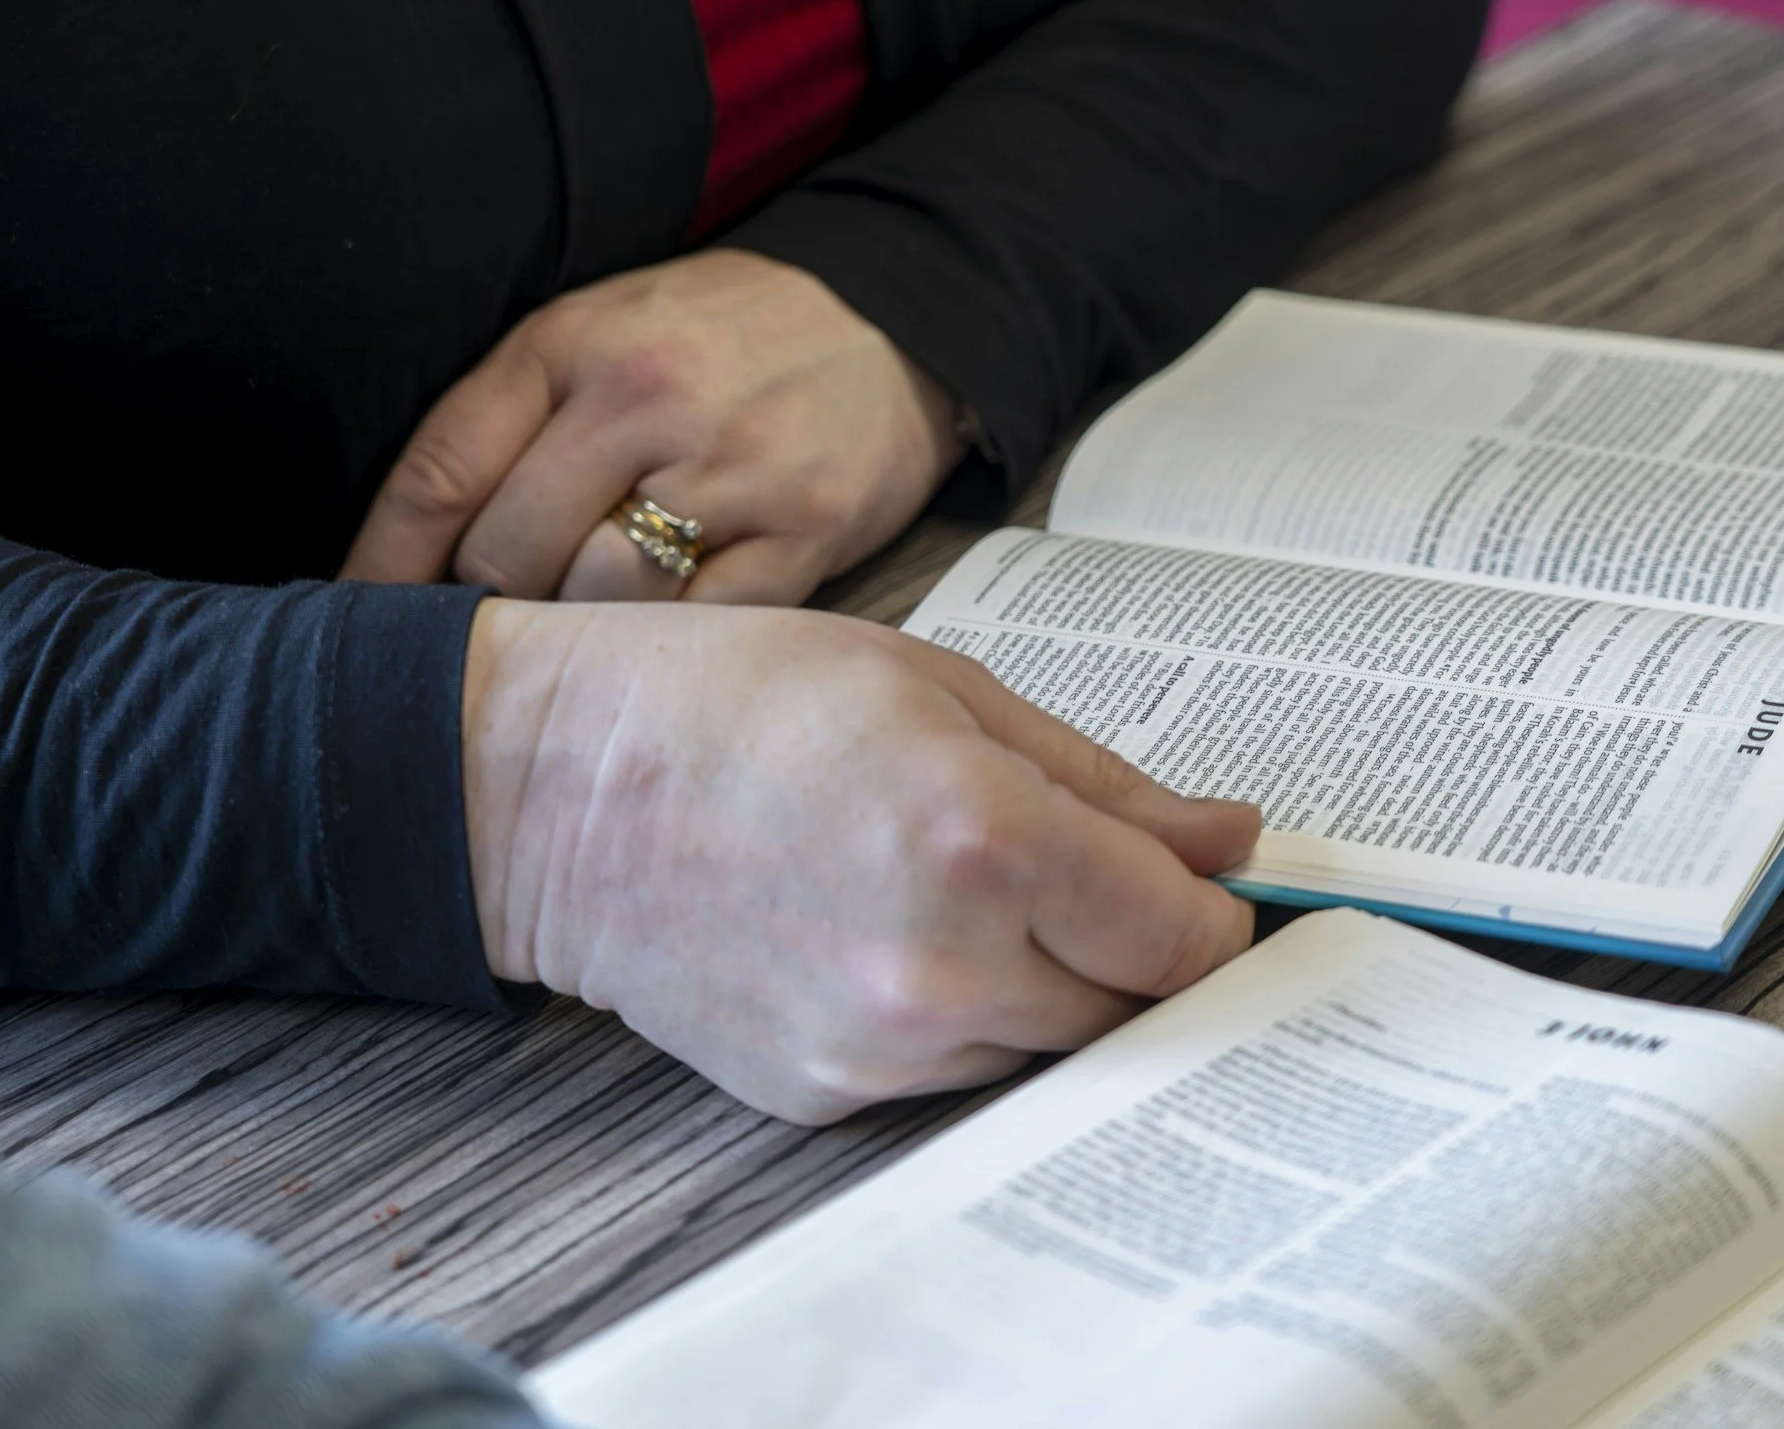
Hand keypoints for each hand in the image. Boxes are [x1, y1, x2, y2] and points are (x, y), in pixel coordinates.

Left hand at [343, 249, 964, 605]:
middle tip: (496, 634)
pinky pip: (701, 628)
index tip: (351, 623)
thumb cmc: (730, 337)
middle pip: (508, 554)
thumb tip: (421, 553)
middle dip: (488, 608)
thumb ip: (517, 417)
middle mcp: (647, 399)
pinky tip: (667, 643)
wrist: (899, 321)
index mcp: (576, 342)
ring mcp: (731, 468)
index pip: (439, 471)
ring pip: (598, 599)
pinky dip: (671, 648)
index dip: (381, 565)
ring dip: (580, 632)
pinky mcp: (805, 531)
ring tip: (588, 637)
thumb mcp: (608, 328)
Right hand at [460, 600, 1261, 1123]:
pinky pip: (950, 1071)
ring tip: (968, 889)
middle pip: (1131, 1011)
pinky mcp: (825, 1093)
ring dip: (1050, 984)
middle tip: (1098, 880)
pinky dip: (960, 1016)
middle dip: (1138, 951)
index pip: (1183, 938)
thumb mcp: (944, 690)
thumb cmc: (741, 702)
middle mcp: (944, 969)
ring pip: (1046, 1049)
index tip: (1206, 884)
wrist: (555, 789)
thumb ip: (1103, 782)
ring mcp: (879, 1048)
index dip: (1215, 913)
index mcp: (985, 839)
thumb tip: (1228, 838)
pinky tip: (893, 934)